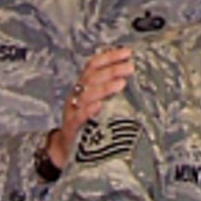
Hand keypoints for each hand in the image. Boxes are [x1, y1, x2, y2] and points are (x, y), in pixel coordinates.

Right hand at [51, 47, 134, 166]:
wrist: (68, 148)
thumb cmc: (88, 123)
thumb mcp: (99, 103)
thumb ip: (111, 91)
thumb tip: (133, 76)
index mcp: (84, 87)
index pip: (94, 66)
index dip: (109, 57)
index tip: (127, 52)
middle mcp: (77, 95)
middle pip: (92, 78)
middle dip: (111, 70)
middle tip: (130, 67)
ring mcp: (73, 111)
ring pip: (86, 95)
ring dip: (104, 88)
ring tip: (121, 83)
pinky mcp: (72, 128)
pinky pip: (79, 117)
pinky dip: (88, 110)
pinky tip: (99, 105)